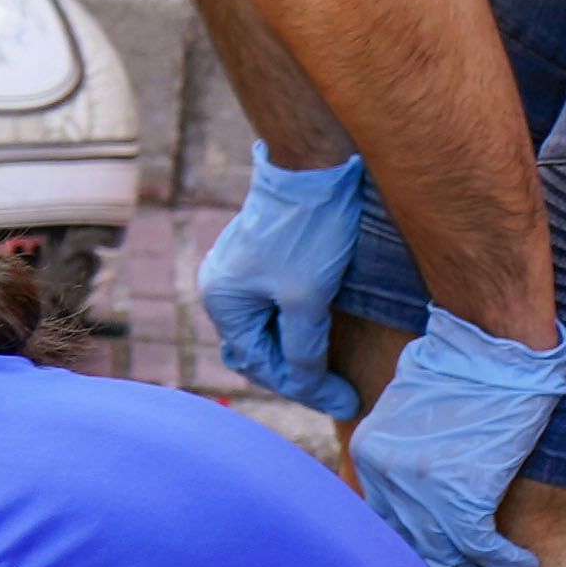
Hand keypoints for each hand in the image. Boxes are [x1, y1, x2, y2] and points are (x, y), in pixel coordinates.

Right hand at [195, 149, 366, 416]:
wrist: (312, 164)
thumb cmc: (308, 230)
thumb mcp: (307, 298)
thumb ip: (303, 350)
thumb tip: (310, 387)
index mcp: (223, 302)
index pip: (261, 364)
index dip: (305, 388)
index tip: (346, 401)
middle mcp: (219, 288)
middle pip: (256, 351)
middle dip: (294, 374)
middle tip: (338, 392)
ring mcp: (235, 272)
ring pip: (263, 330)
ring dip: (293, 352)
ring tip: (329, 371)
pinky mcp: (256, 257)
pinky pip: (269, 307)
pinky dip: (292, 327)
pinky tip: (317, 334)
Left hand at [346, 309, 565, 566]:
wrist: (492, 343)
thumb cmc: (462, 366)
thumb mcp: (409, 405)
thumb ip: (402, 449)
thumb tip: (414, 490)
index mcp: (370, 454)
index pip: (380, 525)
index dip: (405, 561)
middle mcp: (387, 474)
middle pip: (407, 550)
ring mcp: (422, 484)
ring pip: (442, 557)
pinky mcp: (462, 488)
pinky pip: (480, 544)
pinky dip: (503, 562)